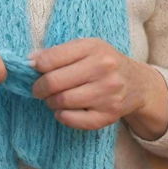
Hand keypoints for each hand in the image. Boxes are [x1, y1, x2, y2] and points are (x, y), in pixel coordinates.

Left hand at [30, 37, 151, 130]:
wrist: (137, 83)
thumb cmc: (104, 62)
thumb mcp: (86, 47)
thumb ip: (59, 52)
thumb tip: (30, 60)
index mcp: (93, 47)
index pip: (51, 58)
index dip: (36, 66)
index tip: (33, 70)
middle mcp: (102, 69)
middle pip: (54, 82)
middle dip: (39, 88)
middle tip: (37, 89)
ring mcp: (107, 93)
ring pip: (63, 101)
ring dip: (50, 102)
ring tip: (51, 99)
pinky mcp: (109, 115)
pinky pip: (75, 120)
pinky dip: (63, 117)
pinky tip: (62, 111)